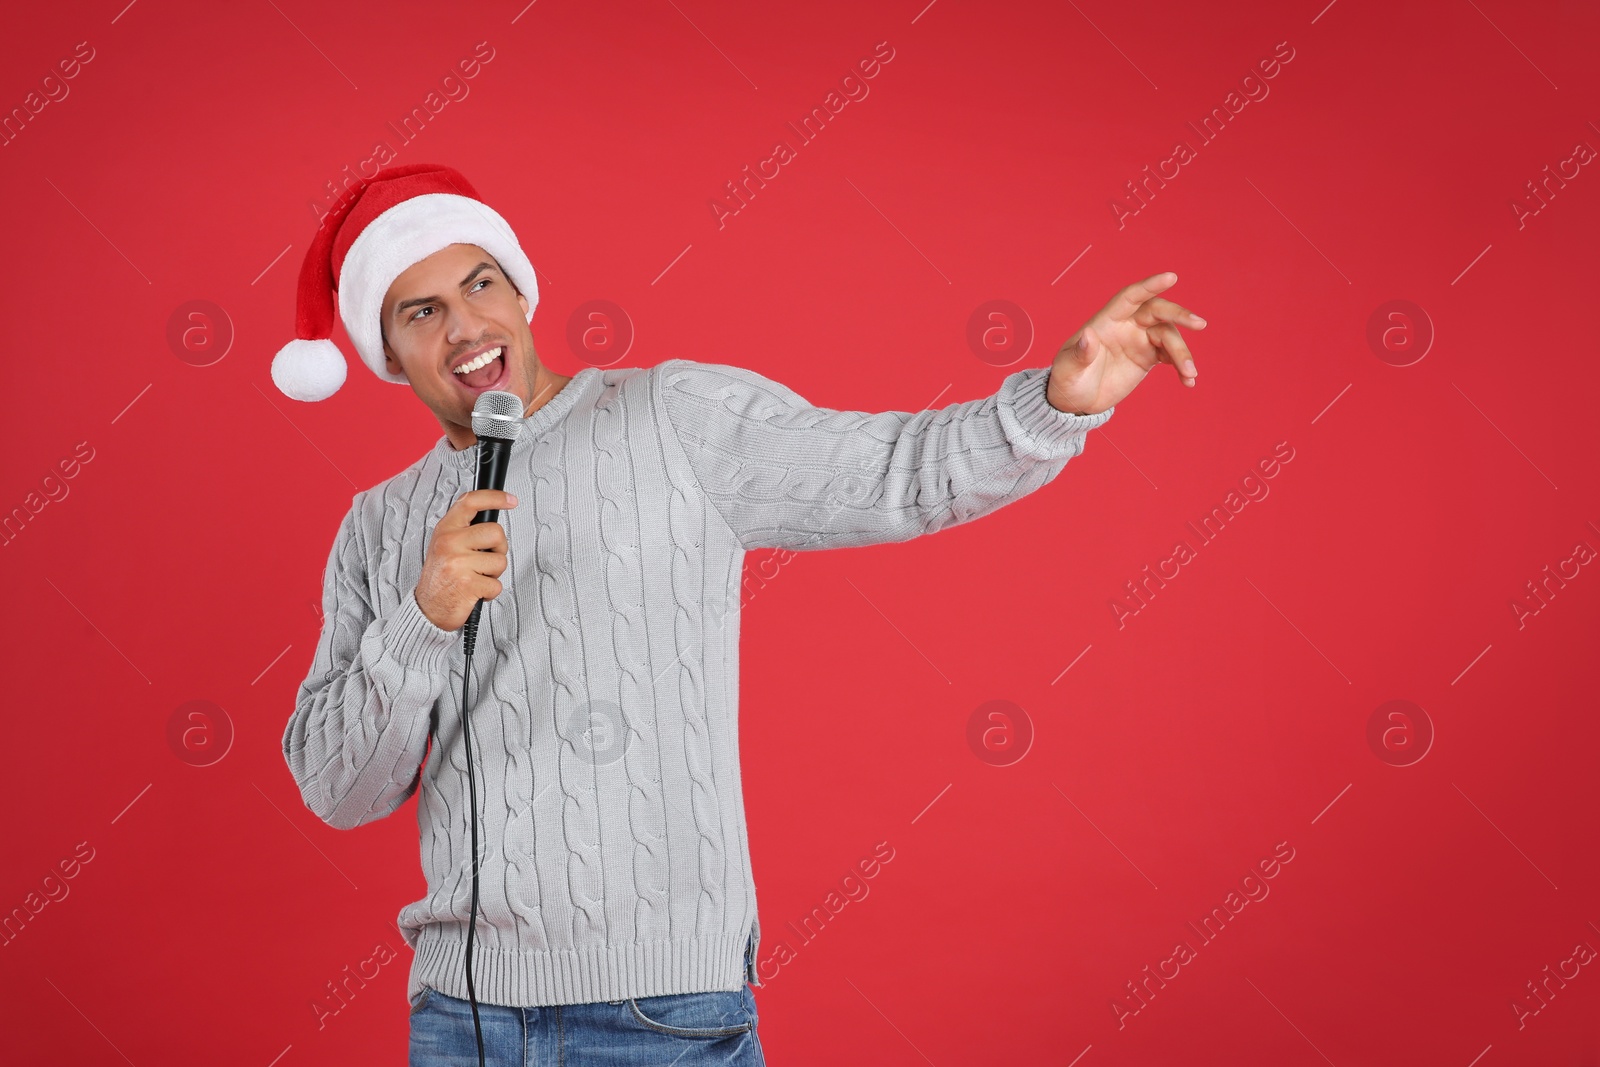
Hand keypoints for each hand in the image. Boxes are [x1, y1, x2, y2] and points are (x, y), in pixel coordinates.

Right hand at [414, 489, 517, 630]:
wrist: (427, 608)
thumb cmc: (440, 577)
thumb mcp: (444, 545)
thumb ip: (464, 530)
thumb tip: (491, 518)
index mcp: (446, 530)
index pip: (471, 502)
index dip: (494, 497)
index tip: (511, 500)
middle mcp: (450, 543)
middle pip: (496, 532)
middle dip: (499, 548)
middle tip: (486, 558)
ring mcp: (458, 563)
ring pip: (500, 560)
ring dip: (493, 573)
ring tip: (476, 577)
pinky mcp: (468, 584)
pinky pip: (497, 584)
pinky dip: (490, 592)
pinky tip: (475, 591)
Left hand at [1046, 272, 1206, 415]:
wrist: (1076, 401)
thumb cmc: (1066, 379)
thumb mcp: (1067, 368)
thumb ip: (1079, 353)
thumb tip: (1088, 335)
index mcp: (1106, 320)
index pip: (1130, 297)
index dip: (1149, 286)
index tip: (1171, 277)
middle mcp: (1126, 326)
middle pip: (1158, 312)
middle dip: (1179, 315)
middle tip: (1199, 324)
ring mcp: (1139, 341)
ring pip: (1169, 337)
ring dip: (1182, 353)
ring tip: (1190, 374)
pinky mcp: (1149, 357)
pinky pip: (1171, 356)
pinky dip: (1182, 367)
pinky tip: (1188, 382)